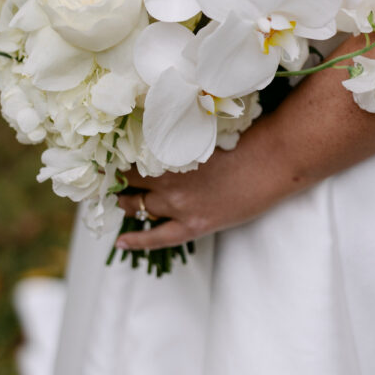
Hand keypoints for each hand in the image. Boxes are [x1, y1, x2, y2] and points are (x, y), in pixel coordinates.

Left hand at [115, 124, 288, 250]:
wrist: (269, 163)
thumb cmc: (241, 138)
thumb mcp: (201, 132)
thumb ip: (177, 137)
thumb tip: (158, 133)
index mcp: (168, 152)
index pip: (128, 156)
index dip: (115, 157)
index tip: (105, 155)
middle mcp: (167, 179)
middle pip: (128, 181)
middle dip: (115, 180)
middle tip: (106, 179)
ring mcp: (179, 205)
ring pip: (138, 206)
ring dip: (125, 203)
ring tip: (117, 201)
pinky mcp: (194, 225)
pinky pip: (157, 238)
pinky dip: (137, 241)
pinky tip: (121, 242)